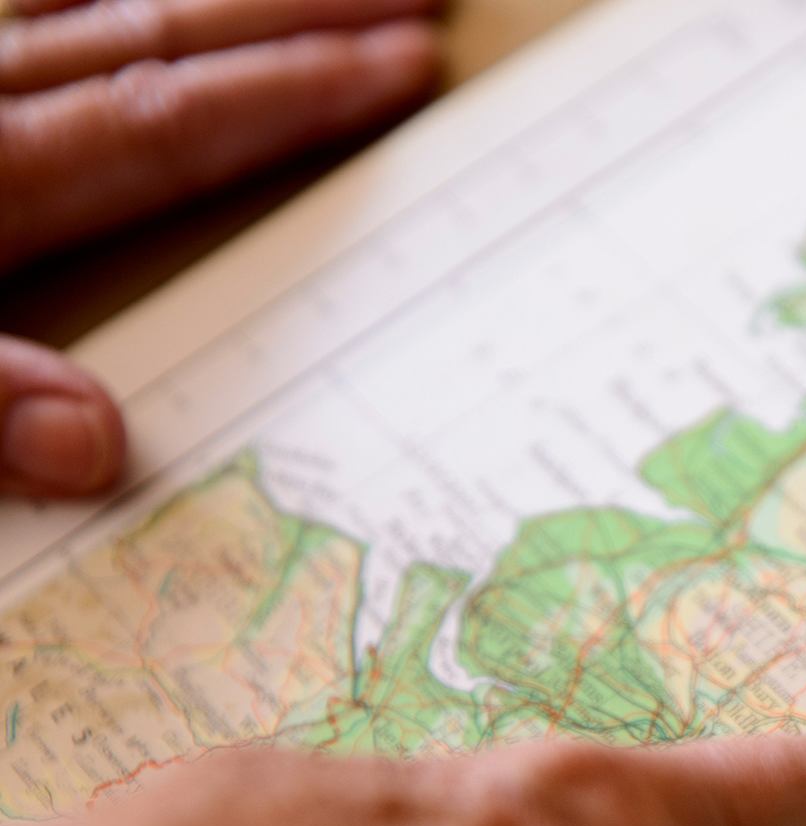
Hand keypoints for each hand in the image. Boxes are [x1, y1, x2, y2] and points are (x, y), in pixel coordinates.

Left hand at [0, 0, 445, 496]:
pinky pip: (15, 31)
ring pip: (90, 17)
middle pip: (157, 46)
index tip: (406, 62)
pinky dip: (76, 4)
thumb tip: (97, 440)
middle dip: (294, 20)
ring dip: (214, 1)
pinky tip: (107, 0)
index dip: (293, 95)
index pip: (170, 130)